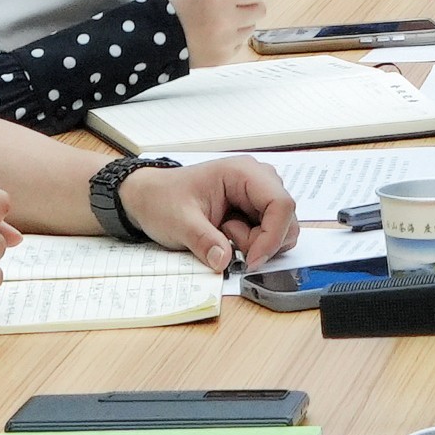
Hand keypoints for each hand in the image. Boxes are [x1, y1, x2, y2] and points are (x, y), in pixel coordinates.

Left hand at [118, 151, 297, 269]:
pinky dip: (254, 244)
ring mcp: (256, 195)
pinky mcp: (253, 210)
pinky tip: (229, 237)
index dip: (273, 235)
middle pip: (285, 218)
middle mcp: (256, 180)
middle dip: (263, 241)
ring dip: (258, 243)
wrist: (149, 199)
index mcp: (242, 172)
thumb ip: (203, 241)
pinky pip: (269, 233)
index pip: (280, 203)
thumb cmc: (162, 199)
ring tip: (225, 236)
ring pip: (281, 228)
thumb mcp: (179, 222)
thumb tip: (224, 261)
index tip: (251, 260)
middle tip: (231, 245)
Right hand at [174, 0, 271, 65]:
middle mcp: (225, 20)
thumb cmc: (170, 3)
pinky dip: (229, 38)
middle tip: (226, 2)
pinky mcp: (221, 58)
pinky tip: (210, 33)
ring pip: (251, 27)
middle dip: (246, 3)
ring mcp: (225, 42)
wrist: (148, 36)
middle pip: (260, 8)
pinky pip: (239, 45)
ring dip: (239, 21)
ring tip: (214, 18)